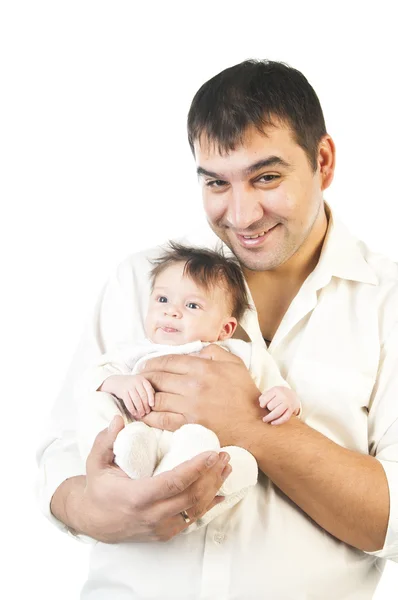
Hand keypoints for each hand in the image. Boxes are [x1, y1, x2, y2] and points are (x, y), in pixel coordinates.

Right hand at [52, 416, 231, 542]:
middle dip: (211, 475)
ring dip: (214, 488)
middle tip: (224, 455)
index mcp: (137, 497)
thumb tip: (119, 419)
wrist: (93, 520)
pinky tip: (220, 491)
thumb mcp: (95, 462)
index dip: (195, 468)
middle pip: (191, 497)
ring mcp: (160, 528)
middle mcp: (151, 516)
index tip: (211, 453)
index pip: (174, 483)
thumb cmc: (98, 488)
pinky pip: (192, 520)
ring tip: (226, 468)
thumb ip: (106, 440)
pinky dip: (208, 505)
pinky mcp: (165, 533)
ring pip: (195, 510)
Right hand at [100, 374, 154, 417]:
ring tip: (141, 414)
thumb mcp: (139, 384)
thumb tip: (153, 403)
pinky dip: (132, 409)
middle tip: (147, 412)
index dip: (151, 397)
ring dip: (139, 408)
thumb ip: (146, 390)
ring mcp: (128, 386)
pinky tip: (134, 413)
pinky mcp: (122, 392)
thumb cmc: (131, 385)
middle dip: (145, 405)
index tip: (152, 405)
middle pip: (143, 395)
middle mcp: (136, 381)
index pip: (149, 389)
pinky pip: (128, 402)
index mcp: (142, 379)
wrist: (116, 382)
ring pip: (136, 399)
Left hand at [139, 344, 263, 446]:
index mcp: (203, 367)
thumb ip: (213, 351)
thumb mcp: (234, 363)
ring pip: (155, 398)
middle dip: (143, 377)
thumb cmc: (245, 393)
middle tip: (137, 379)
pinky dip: (149, 416)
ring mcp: (189, 406)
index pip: (168, 361)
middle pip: (157, 378)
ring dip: (143, 396)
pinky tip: (144, 413)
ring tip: (138, 395)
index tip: (144, 365)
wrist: (254, 424)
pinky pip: (161, 419)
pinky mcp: (188, 425)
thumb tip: (194, 350)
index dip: (151, 362)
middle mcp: (193, 385)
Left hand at [259, 386, 300, 424]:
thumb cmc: (279, 394)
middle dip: (268, 409)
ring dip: (270, 417)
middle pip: (270, 407)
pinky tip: (272, 423)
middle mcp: (283, 396)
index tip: (262, 406)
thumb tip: (261, 405)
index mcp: (276, 390)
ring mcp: (287, 403)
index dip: (262, 404)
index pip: (265, 399)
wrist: (293, 395)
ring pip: (276, 413)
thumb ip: (265, 396)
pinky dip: (278, 422)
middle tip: (268, 409)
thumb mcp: (272, 391)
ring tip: (265, 419)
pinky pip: (284, 418)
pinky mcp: (291, 410)